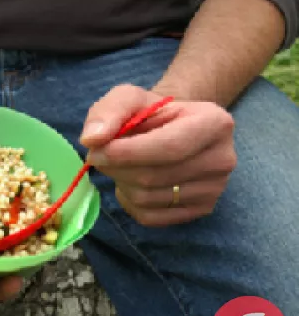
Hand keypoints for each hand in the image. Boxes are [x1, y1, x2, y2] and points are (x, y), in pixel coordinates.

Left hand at [79, 84, 236, 226]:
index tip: (95, 152)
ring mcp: (215, 189)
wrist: (171, 130)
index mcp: (214, 122)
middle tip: (101, 156)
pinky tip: (132, 183)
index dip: (126, 153)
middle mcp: (223, 158)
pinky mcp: (201, 211)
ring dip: (121, 183)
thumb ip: (108, 112)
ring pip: (148, 198)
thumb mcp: (128, 99)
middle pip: (155, 176)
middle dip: (117, 167)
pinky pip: (150, 216)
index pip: (169, 147)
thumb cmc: (150, 113)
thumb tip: (92, 139)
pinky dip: (130, 202)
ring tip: (122, 165)